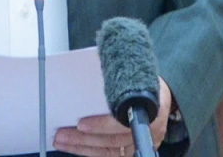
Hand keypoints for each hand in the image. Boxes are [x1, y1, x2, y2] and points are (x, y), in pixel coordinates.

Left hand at [53, 77, 171, 156]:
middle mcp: (151, 128)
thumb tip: (83, 79)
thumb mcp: (133, 75)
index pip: (123, 120)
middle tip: (61, 134)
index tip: (81, 124)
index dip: (101, 125)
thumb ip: (114, 82)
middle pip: (113, 139)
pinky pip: (110, 154)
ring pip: (110, 150)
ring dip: (83, 147)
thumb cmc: (143, 82)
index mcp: (151, 105)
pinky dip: (91, 151)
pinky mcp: (135, 149)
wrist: (160, 95)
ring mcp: (145, 142)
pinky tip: (76, 147)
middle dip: (83, 138)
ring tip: (63, 141)